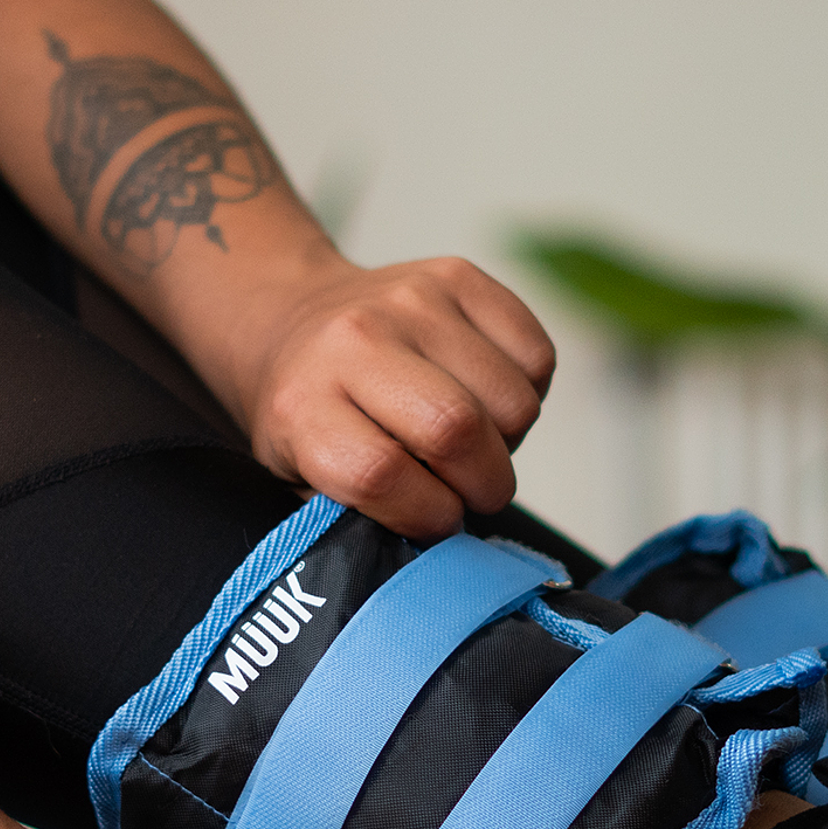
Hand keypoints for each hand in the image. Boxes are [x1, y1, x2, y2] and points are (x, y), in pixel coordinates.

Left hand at [231, 254, 555, 539]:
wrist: (290, 322)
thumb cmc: (309, 415)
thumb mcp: (302, 478)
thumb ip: (360, 515)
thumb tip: (438, 552)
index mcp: (303, 405)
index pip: (379, 474)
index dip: (426, 514)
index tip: (435, 521)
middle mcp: (354, 341)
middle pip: (455, 428)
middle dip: (484, 484)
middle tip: (473, 493)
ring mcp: (410, 301)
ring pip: (513, 399)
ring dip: (509, 440)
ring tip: (474, 440)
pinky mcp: (458, 277)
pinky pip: (536, 356)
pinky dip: (529, 393)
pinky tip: (490, 398)